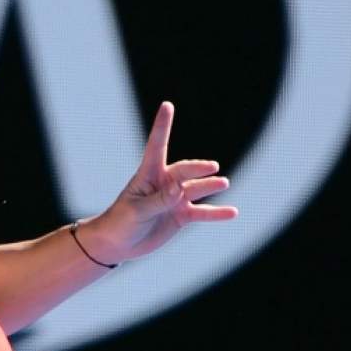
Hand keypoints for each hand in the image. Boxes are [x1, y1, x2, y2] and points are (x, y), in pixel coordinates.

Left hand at [85, 102, 237, 262]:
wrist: (118, 244)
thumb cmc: (120, 222)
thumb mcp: (137, 211)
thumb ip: (158, 201)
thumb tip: (178, 190)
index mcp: (147, 175)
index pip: (157, 145)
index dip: (162, 126)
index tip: (167, 105)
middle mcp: (164, 183)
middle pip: (184, 172)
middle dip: (198, 168)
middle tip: (212, 167)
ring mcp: (174, 199)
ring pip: (196, 189)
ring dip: (210, 186)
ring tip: (223, 183)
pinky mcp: (181, 216)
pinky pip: (202, 212)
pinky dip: (217, 213)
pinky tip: (232, 212)